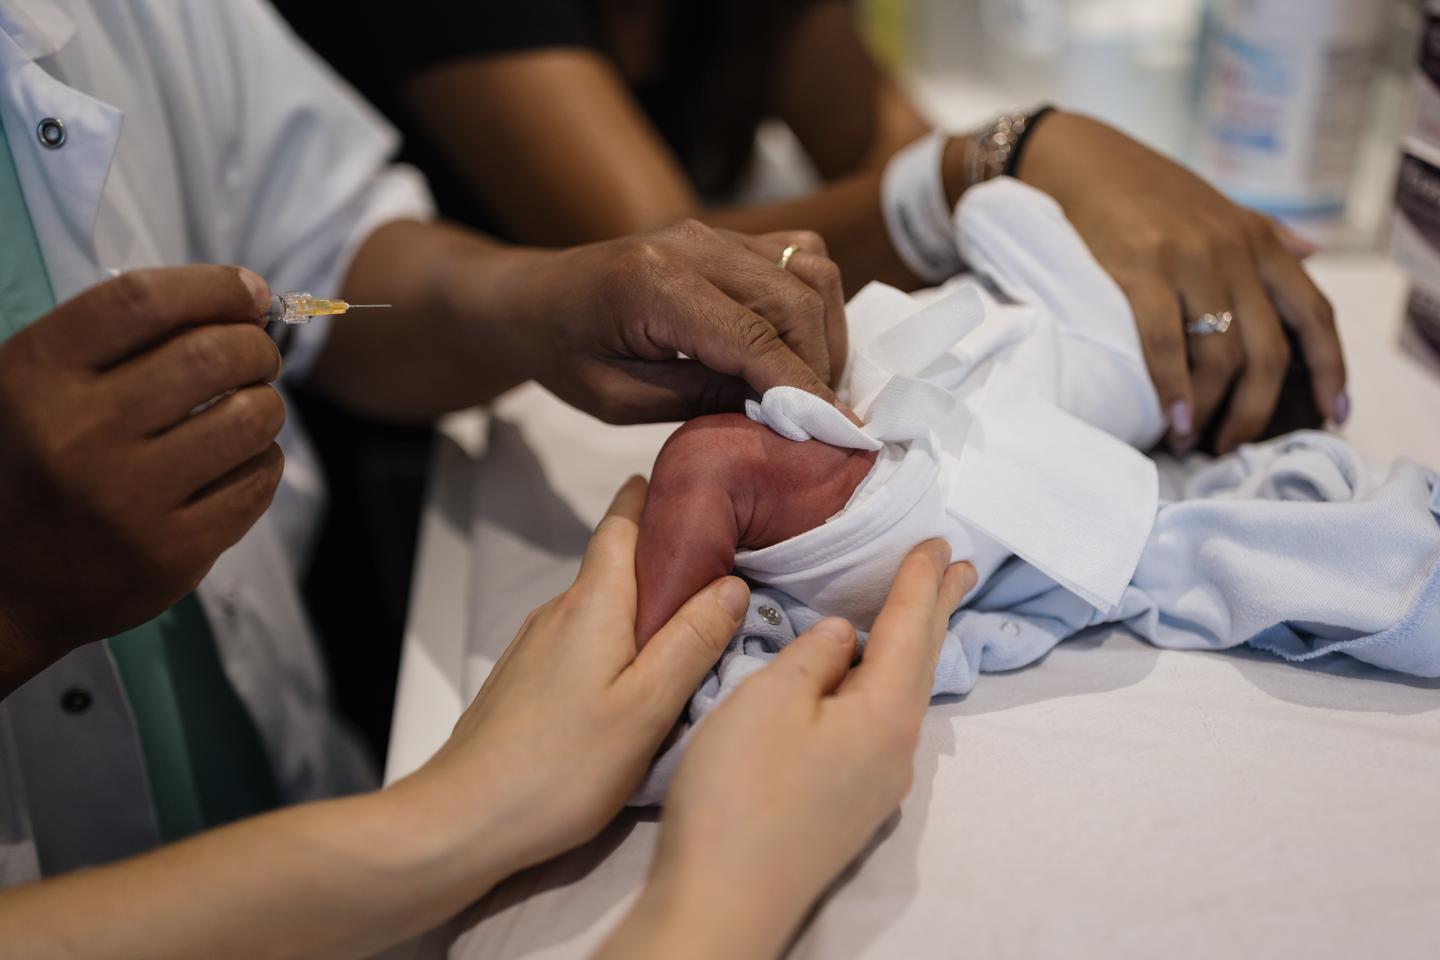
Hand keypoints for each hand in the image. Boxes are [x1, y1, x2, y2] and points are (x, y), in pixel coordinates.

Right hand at [0, 266, 281, 694]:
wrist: (1, 587)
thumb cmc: (29, 464)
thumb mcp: (32, 385)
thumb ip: (117, 338)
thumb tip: (239, 297)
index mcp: (36, 376)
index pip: (144, 301)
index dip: (213, 287)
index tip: (248, 291)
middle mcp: (81, 434)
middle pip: (212, 355)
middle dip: (255, 346)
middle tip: (258, 356)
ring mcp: (129, 499)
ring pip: (249, 419)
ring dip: (267, 402)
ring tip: (250, 407)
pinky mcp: (173, 552)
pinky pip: (256, 482)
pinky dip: (263, 460)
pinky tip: (239, 460)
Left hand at [401, 476, 750, 880]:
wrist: (463, 818)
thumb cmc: (562, 766)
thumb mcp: (647, 708)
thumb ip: (691, 642)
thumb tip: (732, 582)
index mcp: (593, 604)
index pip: (621, 524)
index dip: (651, 497)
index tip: (687, 482)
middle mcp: (559, 612)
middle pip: (613, 562)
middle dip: (660, 552)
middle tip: (718, 556)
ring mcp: (534, 646)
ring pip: (597, 605)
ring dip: (639, 601)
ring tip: (689, 618)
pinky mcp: (523, 681)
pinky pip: (579, 638)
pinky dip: (614, 636)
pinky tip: (634, 671)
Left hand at [501, 220, 847, 423]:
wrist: (534, 299)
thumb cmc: (564, 356)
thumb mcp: (620, 400)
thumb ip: (701, 400)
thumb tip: (782, 413)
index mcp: (653, 284)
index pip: (754, 337)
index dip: (803, 387)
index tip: (838, 430)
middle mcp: (693, 244)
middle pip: (795, 298)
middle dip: (820, 364)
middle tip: (819, 420)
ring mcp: (714, 232)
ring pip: (809, 269)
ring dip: (825, 331)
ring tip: (810, 385)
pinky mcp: (727, 235)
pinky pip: (796, 256)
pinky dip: (813, 302)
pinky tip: (797, 347)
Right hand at [598, 541, 975, 959]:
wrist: (723, 904)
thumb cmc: (740, 792)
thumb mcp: (768, 700)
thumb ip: (811, 657)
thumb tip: (842, 636)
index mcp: (885, 713)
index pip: (910, 628)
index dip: (920, 581)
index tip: (937, 541)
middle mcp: (896, 751)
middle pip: (920, 663)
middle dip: (937, 611)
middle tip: (960, 568)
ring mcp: (875, 787)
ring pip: (901, 697)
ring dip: (912, 648)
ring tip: (921, 614)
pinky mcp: (848, 809)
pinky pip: (879, 726)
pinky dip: (884, 685)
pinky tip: (871, 685)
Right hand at [1014, 111, 1346, 453]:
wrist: (1080, 158)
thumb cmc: (1145, 189)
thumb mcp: (1218, 206)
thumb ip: (1266, 233)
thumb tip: (1312, 253)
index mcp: (1258, 241)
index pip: (1315, 313)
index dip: (1331, 368)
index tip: (1332, 412)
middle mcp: (1234, 252)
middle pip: (1269, 352)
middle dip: (1255, 411)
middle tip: (1231, 445)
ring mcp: (1189, 261)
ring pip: (1221, 356)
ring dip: (1210, 411)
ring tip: (1190, 439)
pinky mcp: (1141, 270)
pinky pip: (1166, 344)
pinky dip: (1172, 391)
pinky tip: (1170, 420)